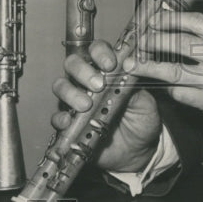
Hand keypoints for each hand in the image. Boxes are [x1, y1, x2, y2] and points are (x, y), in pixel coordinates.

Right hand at [51, 40, 161, 172]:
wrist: (137, 151)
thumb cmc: (141, 120)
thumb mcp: (145, 103)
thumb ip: (136, 88)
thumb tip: (129, 69)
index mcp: (107, 70)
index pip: (96, 50)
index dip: (100, 53)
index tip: (110, 64)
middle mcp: (87, 81)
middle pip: (73, 64)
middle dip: (83, 71)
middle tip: (98, 85)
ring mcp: (75, 101)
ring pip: (61, 86)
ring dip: (71, 92)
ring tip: (86, 105)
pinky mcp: (69, 123)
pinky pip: (57, 117)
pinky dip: (61, 118)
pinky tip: (70, 121)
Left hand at [132, 9, 202, 132]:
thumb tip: (173, 19)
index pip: (196, 22)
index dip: (170, 19)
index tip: (153, 20)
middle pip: (181, 44)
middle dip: (154, 41)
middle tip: (139, 42)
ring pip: (174, 70)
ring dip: (150, 67)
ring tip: (134, 64)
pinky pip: (180, 93)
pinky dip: (168, 88)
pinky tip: (162, 85)